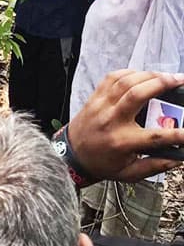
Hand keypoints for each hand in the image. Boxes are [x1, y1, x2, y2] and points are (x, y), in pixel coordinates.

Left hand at [68, 70, 183, 181]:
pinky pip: (112, 78)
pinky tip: (142, 75)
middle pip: (138, 94)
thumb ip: (155, 166)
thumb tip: (179, 159)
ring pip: (125, 82)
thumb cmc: (102, 164)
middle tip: (180, 80)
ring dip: (148, 75)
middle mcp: (111, 120)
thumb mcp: (129, 173)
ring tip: (166, 76)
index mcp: (122, 141)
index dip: (178, 134)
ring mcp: (101, 106)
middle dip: (162, 84)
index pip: (156, 136)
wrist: (71, 155)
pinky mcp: (95, 97)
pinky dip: (129, 72)